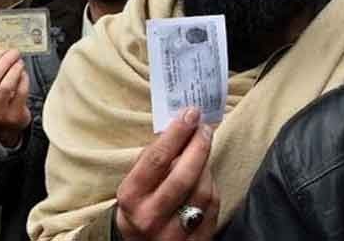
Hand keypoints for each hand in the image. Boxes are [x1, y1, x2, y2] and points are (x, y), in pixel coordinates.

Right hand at [0, 49, 30, 146]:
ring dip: (14, 70)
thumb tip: (3, 53)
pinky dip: (23, 80)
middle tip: (14, 53)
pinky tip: (24, 74)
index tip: (1, 50)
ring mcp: (0, 112)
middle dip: (4, 61)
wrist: (8, 129)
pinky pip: (20, 93)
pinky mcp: (15, 115)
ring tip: (20, 62)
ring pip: (6, 86)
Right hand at [115, 107, 218, 240]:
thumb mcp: (132, 184)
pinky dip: (212, 187)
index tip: (189, 114)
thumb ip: (151, 160)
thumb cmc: (138, 206)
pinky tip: (206, 176)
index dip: (176, 134)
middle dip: (198, 146)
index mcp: (131, 198)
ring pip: (203, 192)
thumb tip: (177, 129)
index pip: (157, 160)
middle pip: (183, 176)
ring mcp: (174, 234)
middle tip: (204, 128)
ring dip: (207, 166)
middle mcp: (151, 217)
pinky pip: (213, 209)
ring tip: (203, 150)